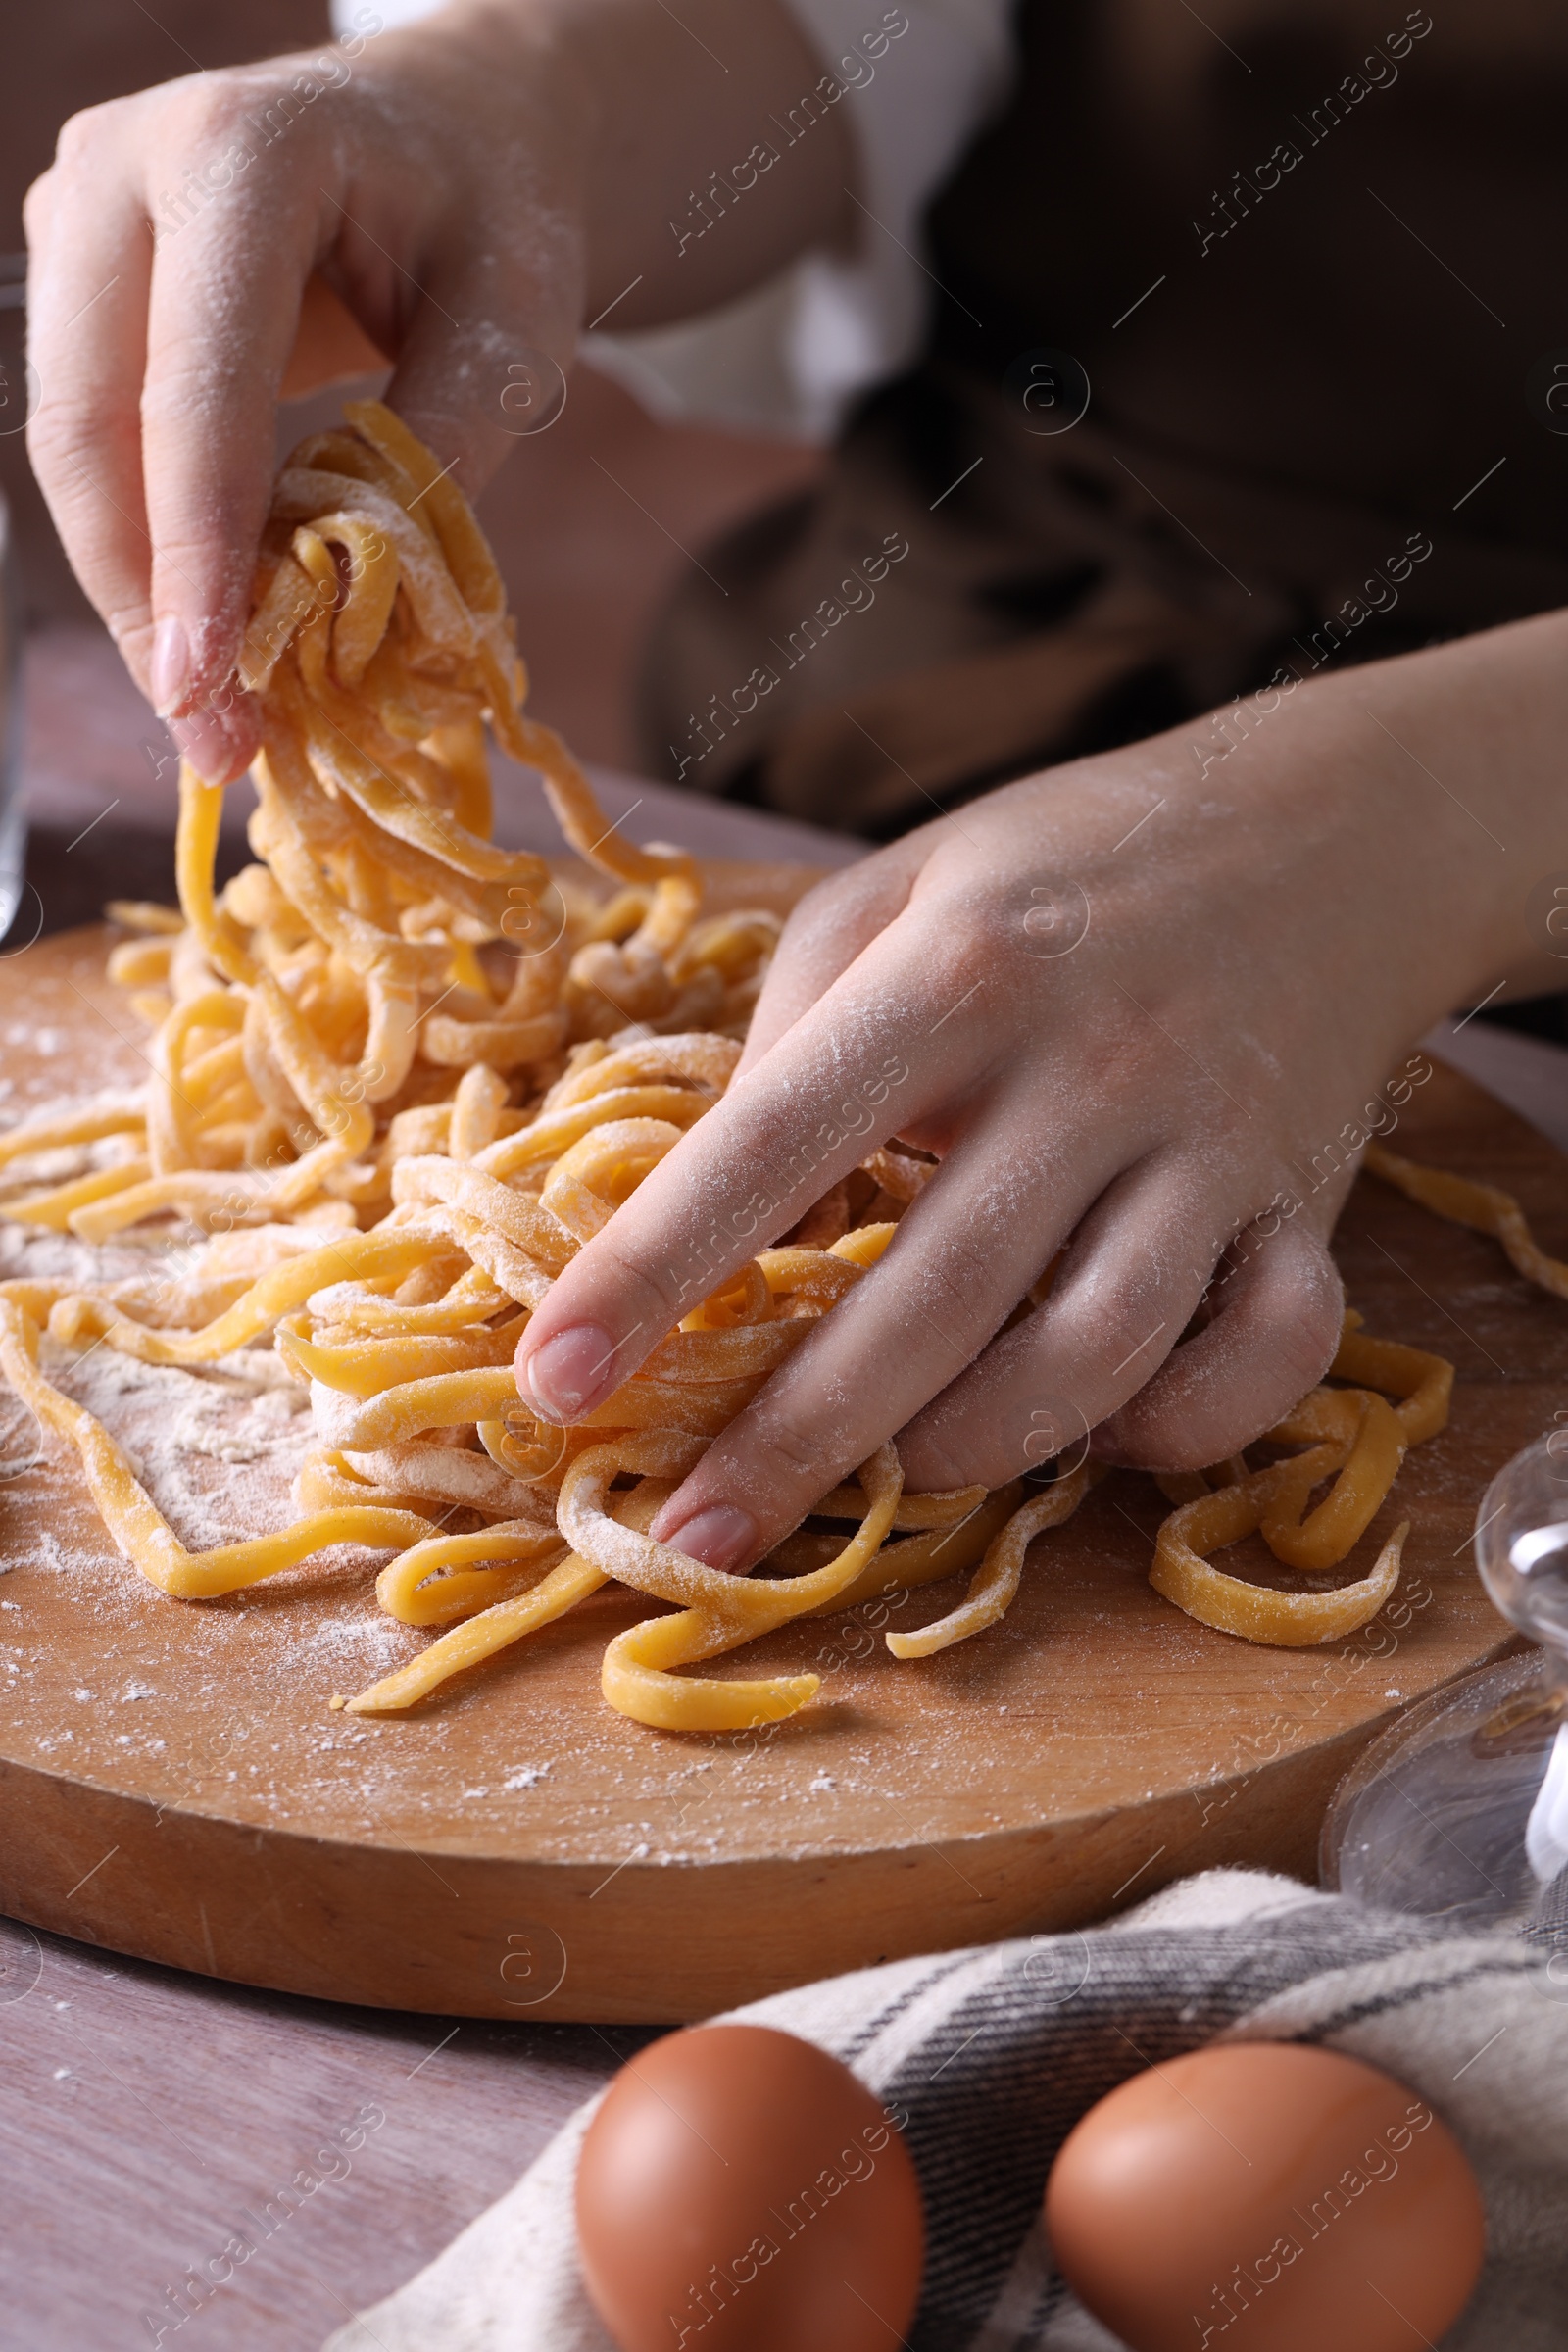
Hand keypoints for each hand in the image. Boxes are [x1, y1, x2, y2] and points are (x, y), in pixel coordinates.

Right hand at [22, 0, 844, 781]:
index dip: (196, 552)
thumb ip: (435, 453)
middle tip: (214, 742)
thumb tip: (351, 615)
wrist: (460, 126)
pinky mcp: (78, 274)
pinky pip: (96, 441)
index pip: (193, 388)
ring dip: (137, 594)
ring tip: (217, 722)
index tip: (210, 687)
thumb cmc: (499, 212)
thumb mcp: (516, 326)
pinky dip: (148, 548)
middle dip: (148, 600)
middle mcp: (121, 167)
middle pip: (92, 426)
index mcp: (237, 151)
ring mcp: (79, 212)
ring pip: (73, 446)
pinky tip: (211, 639)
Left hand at [515, 622, 1557, 1570]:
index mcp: (959, 972)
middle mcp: (1090, 1067)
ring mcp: (1212, 1146)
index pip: (774, 1142)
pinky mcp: (1309, 1206)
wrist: (1323, 831)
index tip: (551, 1381)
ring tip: (897, 1477)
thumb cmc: (1060, 872)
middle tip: (689, 1537)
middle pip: (932, 1295)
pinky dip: (1183, 1424)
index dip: (651, 1271)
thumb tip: (716, 1205)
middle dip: (798, 1439)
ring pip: (1098, 1351)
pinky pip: (1267, 1358)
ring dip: (978, 1445)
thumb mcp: (896, 888)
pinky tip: (1104, 1429)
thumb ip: (790, 1025)